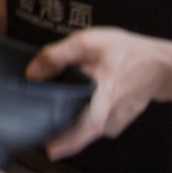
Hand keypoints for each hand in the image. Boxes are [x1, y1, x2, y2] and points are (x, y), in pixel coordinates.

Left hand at [27, 27, 171, 158]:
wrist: (157, 64)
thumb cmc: (125, 52)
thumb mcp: (89, 42)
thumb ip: (58, 56)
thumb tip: (33, 73)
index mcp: (105, 91)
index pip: (89, 124)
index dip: (70, 140)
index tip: (51, 149)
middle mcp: (112, 112)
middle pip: (82, 131)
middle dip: (61, 134)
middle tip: (42, 130)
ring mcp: (117, 120)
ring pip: (87, 127)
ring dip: (70, 122)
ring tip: (57, 108)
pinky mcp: (117, 122)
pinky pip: (94, 124)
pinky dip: (81, 117)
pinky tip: (75, 105)